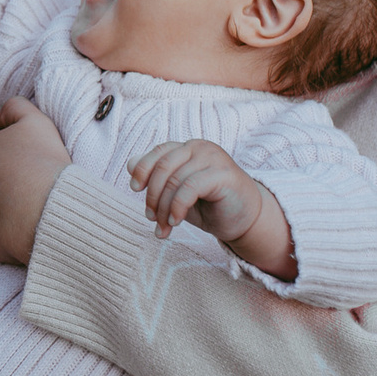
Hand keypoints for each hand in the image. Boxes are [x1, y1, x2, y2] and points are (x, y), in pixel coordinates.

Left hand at [130, 140, 264, 242]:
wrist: (246, 221)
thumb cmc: (211, 206)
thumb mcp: (177, 192)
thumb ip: (157, 178)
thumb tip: (130, 164)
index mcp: (188, 148)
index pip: (158, 152)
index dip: (142, 170)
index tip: (135, 190)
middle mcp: (200, 147)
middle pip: (163, 167)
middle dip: (152, 197)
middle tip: (152, 219)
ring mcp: (214, 158)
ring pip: (174, 180)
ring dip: (163, 209)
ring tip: (164, 227)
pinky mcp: (224, 175)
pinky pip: (190, 188)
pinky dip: (177, 207)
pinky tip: (176, 222)